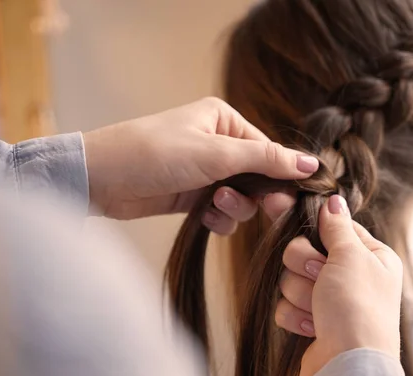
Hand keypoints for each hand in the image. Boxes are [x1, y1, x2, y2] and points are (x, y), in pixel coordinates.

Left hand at [83, 97, 318, 227]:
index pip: (268, 150)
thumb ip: (266, 160)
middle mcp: (217, 143)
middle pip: (258, 176)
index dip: (281, 176)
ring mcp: (204, 171)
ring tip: (214, 204)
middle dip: (258, 195)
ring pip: (241, 197)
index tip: (289, 198)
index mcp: (224, 120)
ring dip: (234, 207)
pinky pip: (221, 210)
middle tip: (269, 210)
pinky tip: (206, 218)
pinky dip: (218, 217)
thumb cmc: (154, 153)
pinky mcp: (191, 195)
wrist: (101, 179)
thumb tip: (311, 164)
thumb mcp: (216, 154)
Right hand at [278, 195, 402, 375]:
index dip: (309, 222)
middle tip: (319, 275)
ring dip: (301, 293)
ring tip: (320, 310)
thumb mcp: (350, 256)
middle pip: (304, 250)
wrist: (348, 366)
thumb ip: (336, 226)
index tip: (277, 204)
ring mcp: (331, 300)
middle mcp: (352, 275)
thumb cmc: (357, 309)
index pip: (332, 225)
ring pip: (292, 278)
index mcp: (370, 256)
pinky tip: (313, 328)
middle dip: (304, 265)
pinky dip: (296, 315)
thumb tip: (333, 200)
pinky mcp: (313, 321)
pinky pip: (286, 304)